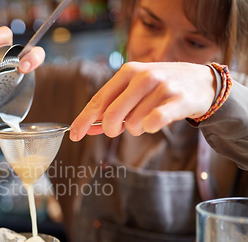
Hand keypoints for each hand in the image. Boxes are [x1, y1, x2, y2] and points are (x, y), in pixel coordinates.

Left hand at [69, 62, 216, 140]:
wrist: (202, 82)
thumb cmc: (161, 88)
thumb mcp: (133, 91)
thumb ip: (110, 108)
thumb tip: (86, 128)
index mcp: (127, 71)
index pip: (98, 100)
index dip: (83, 120)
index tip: (73, 135)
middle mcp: (143, 76)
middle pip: (112, 116)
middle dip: (111, 129)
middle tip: (119, 128)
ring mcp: (162, 87)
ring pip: (133, 124)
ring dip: (136, 128)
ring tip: (147, 117)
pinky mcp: (178, 100)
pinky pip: (153, 123)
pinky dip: (150, 128)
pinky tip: (155, 121)